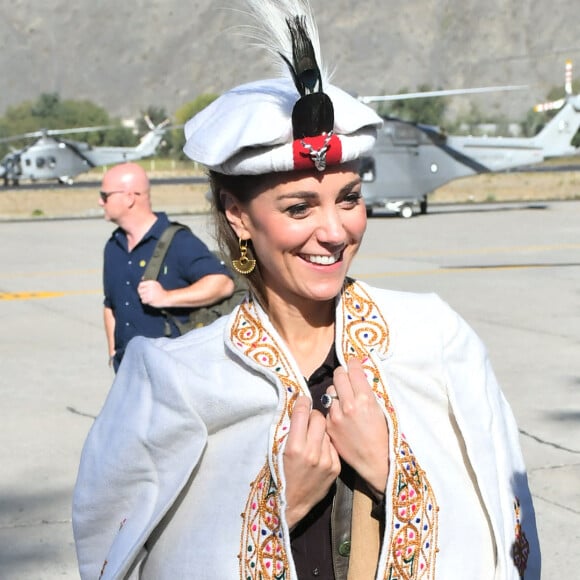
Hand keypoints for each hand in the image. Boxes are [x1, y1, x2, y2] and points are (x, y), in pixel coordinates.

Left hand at [137, 280, 167, 307]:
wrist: (166, 298)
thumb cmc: (161, 291)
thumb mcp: (156, 284)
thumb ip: (148, 281)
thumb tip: (142, 278)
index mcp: (151, 283)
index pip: (140, 284)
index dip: (140, 287)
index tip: (141, 289)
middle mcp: (150, 287)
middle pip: (139, 291)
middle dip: (142, 293)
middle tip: (145, 294)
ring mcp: (149, 293)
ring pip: (141, 296)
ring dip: (144, 298)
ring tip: (149, 297)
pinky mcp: (149, 299)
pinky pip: (143, 300)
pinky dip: (145, 301)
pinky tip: (149, 300)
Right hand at [283, 396, 340, 528]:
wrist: (291, 504)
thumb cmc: (279, 475)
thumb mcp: (276, 451)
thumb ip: (288, 430)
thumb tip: (298, 408)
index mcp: (294, 447)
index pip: (302, 414)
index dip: (302, 403)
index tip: (302, 399)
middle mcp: (312, 453)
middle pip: (319, 418)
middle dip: (313, 415)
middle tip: (308, 419)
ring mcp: (326, 461)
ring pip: (327, 431)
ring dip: (320, 431)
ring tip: (312, 438)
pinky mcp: (335, 468)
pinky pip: (332, 446)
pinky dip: (326, 445)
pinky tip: (318, 451)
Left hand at [325, 358, 389, 496]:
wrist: (374, 460)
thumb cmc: (382, 435)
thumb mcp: (380, 409)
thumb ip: (367, 392)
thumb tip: (358, 376)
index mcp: (364, 399)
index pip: (353, 370)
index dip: (353, 363)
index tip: (353, 362)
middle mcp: (348, 405)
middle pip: (338, 376)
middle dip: (342, 373)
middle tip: (345, 375)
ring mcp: (336, 415)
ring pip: (330, 391)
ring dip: (336, 392)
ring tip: (343, 399)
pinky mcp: (328, 425)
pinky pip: (327, 408)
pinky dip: (332, 408)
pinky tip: (340, 415)